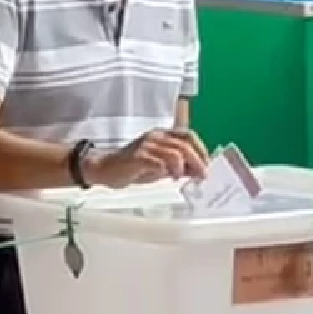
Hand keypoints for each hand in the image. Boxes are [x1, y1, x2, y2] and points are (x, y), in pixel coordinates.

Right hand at [87, 128, 209, 186]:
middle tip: (201, 175)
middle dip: (197, 161)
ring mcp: (146, 145)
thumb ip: (178, 166)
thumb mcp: (160, 166)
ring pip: (174, 152)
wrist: (106, 168)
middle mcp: (156, 136)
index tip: (206, 165)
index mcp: (162, 135)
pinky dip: (167, 170)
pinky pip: (158, 162)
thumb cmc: (133, 167)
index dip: (200, 149)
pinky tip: (167, 177)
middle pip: (184, 144)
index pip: (188, 135)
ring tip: (181, 178)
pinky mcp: (138, 157)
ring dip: (183, 167)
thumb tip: (198, 172)